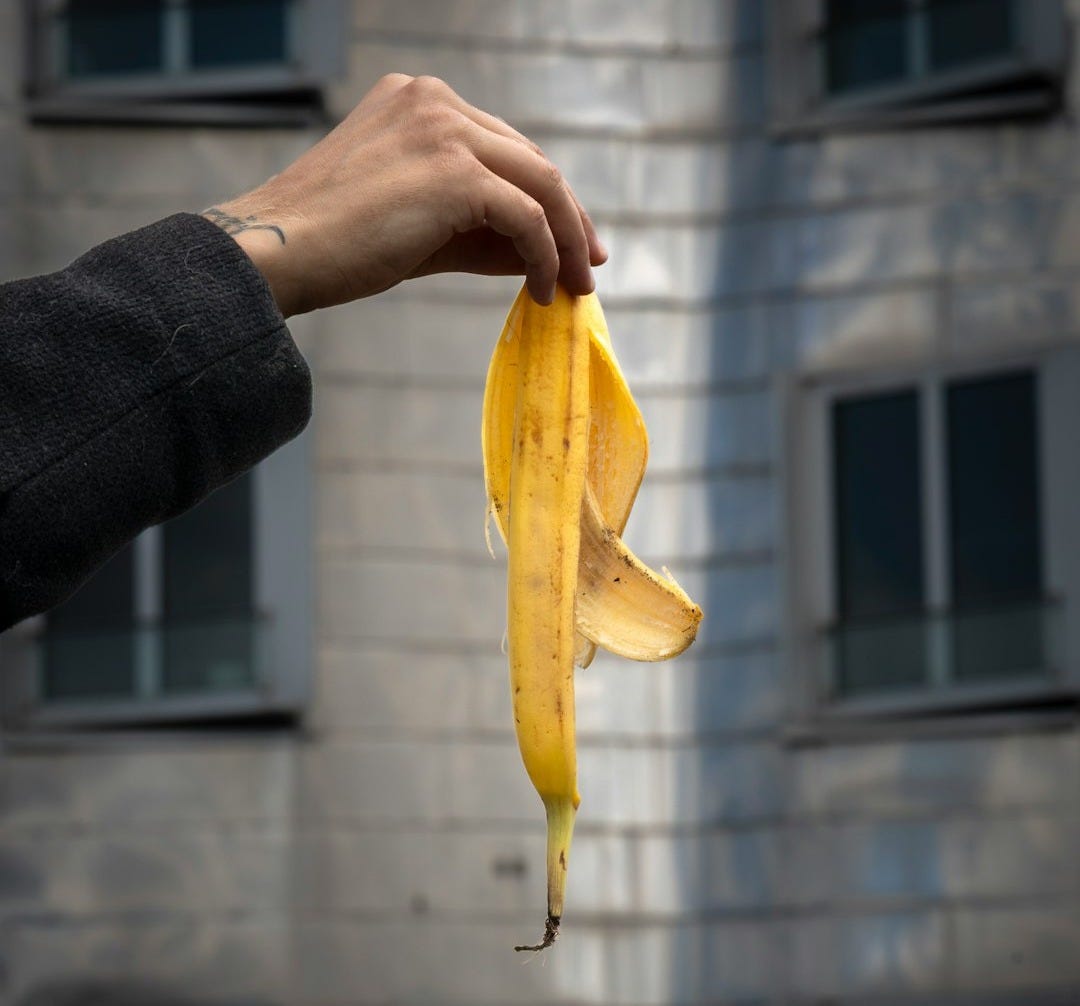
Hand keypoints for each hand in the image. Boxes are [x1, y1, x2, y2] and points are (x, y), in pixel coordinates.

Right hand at [202, 74, 606, 316]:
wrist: (280, 251)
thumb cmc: (336, 245)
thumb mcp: (418, 225)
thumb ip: (477, 228)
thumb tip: (537, 255)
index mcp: (419, 101)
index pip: (504, 147)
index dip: (543, 197)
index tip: (567, 240)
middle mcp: (436, 101)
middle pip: (531, 160)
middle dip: (568, 217)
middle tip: (588, 263)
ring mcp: (446, 129)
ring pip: (540, 183)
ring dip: (566, 239)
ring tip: (574, 284)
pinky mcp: (457, 171)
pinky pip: (527, 216)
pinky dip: (543, 255)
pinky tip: (540, 288)